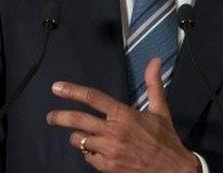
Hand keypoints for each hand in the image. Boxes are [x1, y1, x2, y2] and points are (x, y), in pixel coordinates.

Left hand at [47, 58, 199, 171]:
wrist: (172, 170)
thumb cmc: (165, 139)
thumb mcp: (160, 110)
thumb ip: (153, 85)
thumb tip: (154, 60)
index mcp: (124, 114)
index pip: (93, 98)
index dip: (72, 91)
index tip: (57, 88)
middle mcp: (113, 131)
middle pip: (78, 120)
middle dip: (60, 117)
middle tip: (50, 116)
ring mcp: (108, 150)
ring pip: (80, 140)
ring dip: (77, 137)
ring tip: (80, 136)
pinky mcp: (107, 167)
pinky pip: (87, 157)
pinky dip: (89, 153)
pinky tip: (96, 151)